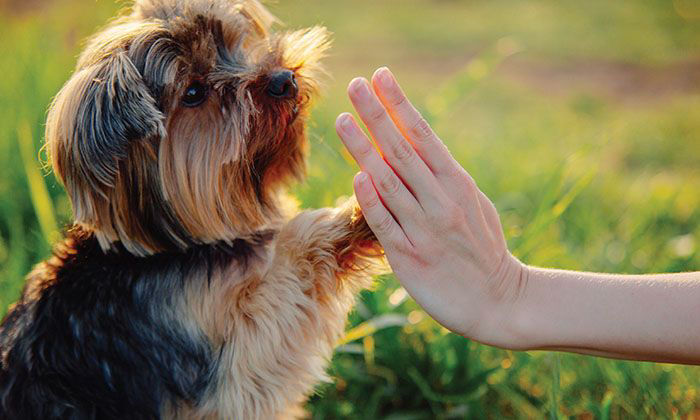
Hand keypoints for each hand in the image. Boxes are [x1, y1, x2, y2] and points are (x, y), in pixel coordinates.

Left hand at [335, 68, 526, 346]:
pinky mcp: (411, 258)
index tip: (381, 76)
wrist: (499, 302)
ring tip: (343, 120)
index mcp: (458, 184)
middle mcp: (441, 201)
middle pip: (402, 151)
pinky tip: (357, 176)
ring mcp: (426, 229)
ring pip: (389, 182)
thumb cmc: (483, 249)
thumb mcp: (472, 205)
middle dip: (377, 115)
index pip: (423, 136)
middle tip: (355, 85)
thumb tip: (414, 149)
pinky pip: (387, 224)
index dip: (400, 105)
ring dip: (364, 149)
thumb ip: (444, 179)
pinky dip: (372, 199)